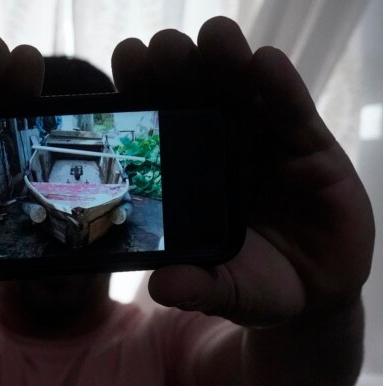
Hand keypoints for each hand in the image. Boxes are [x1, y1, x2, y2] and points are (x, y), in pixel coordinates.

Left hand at [112, 17, 374, 326]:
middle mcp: (223, 148)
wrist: (314, 294)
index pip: (161, 125)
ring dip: (227, 61)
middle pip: (197, 96)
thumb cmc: (256, 284)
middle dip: (179, 67)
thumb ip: (197, 287)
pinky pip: (293, 111)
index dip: (143, 94)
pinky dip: (281, 87)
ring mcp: (266, 143)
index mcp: (190, 174)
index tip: (126, 63)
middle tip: (160, 47)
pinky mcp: (310, 149)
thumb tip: (162, 287)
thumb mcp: (225, 290)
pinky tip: (265, 63)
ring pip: (243, 92)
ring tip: (213, 36)